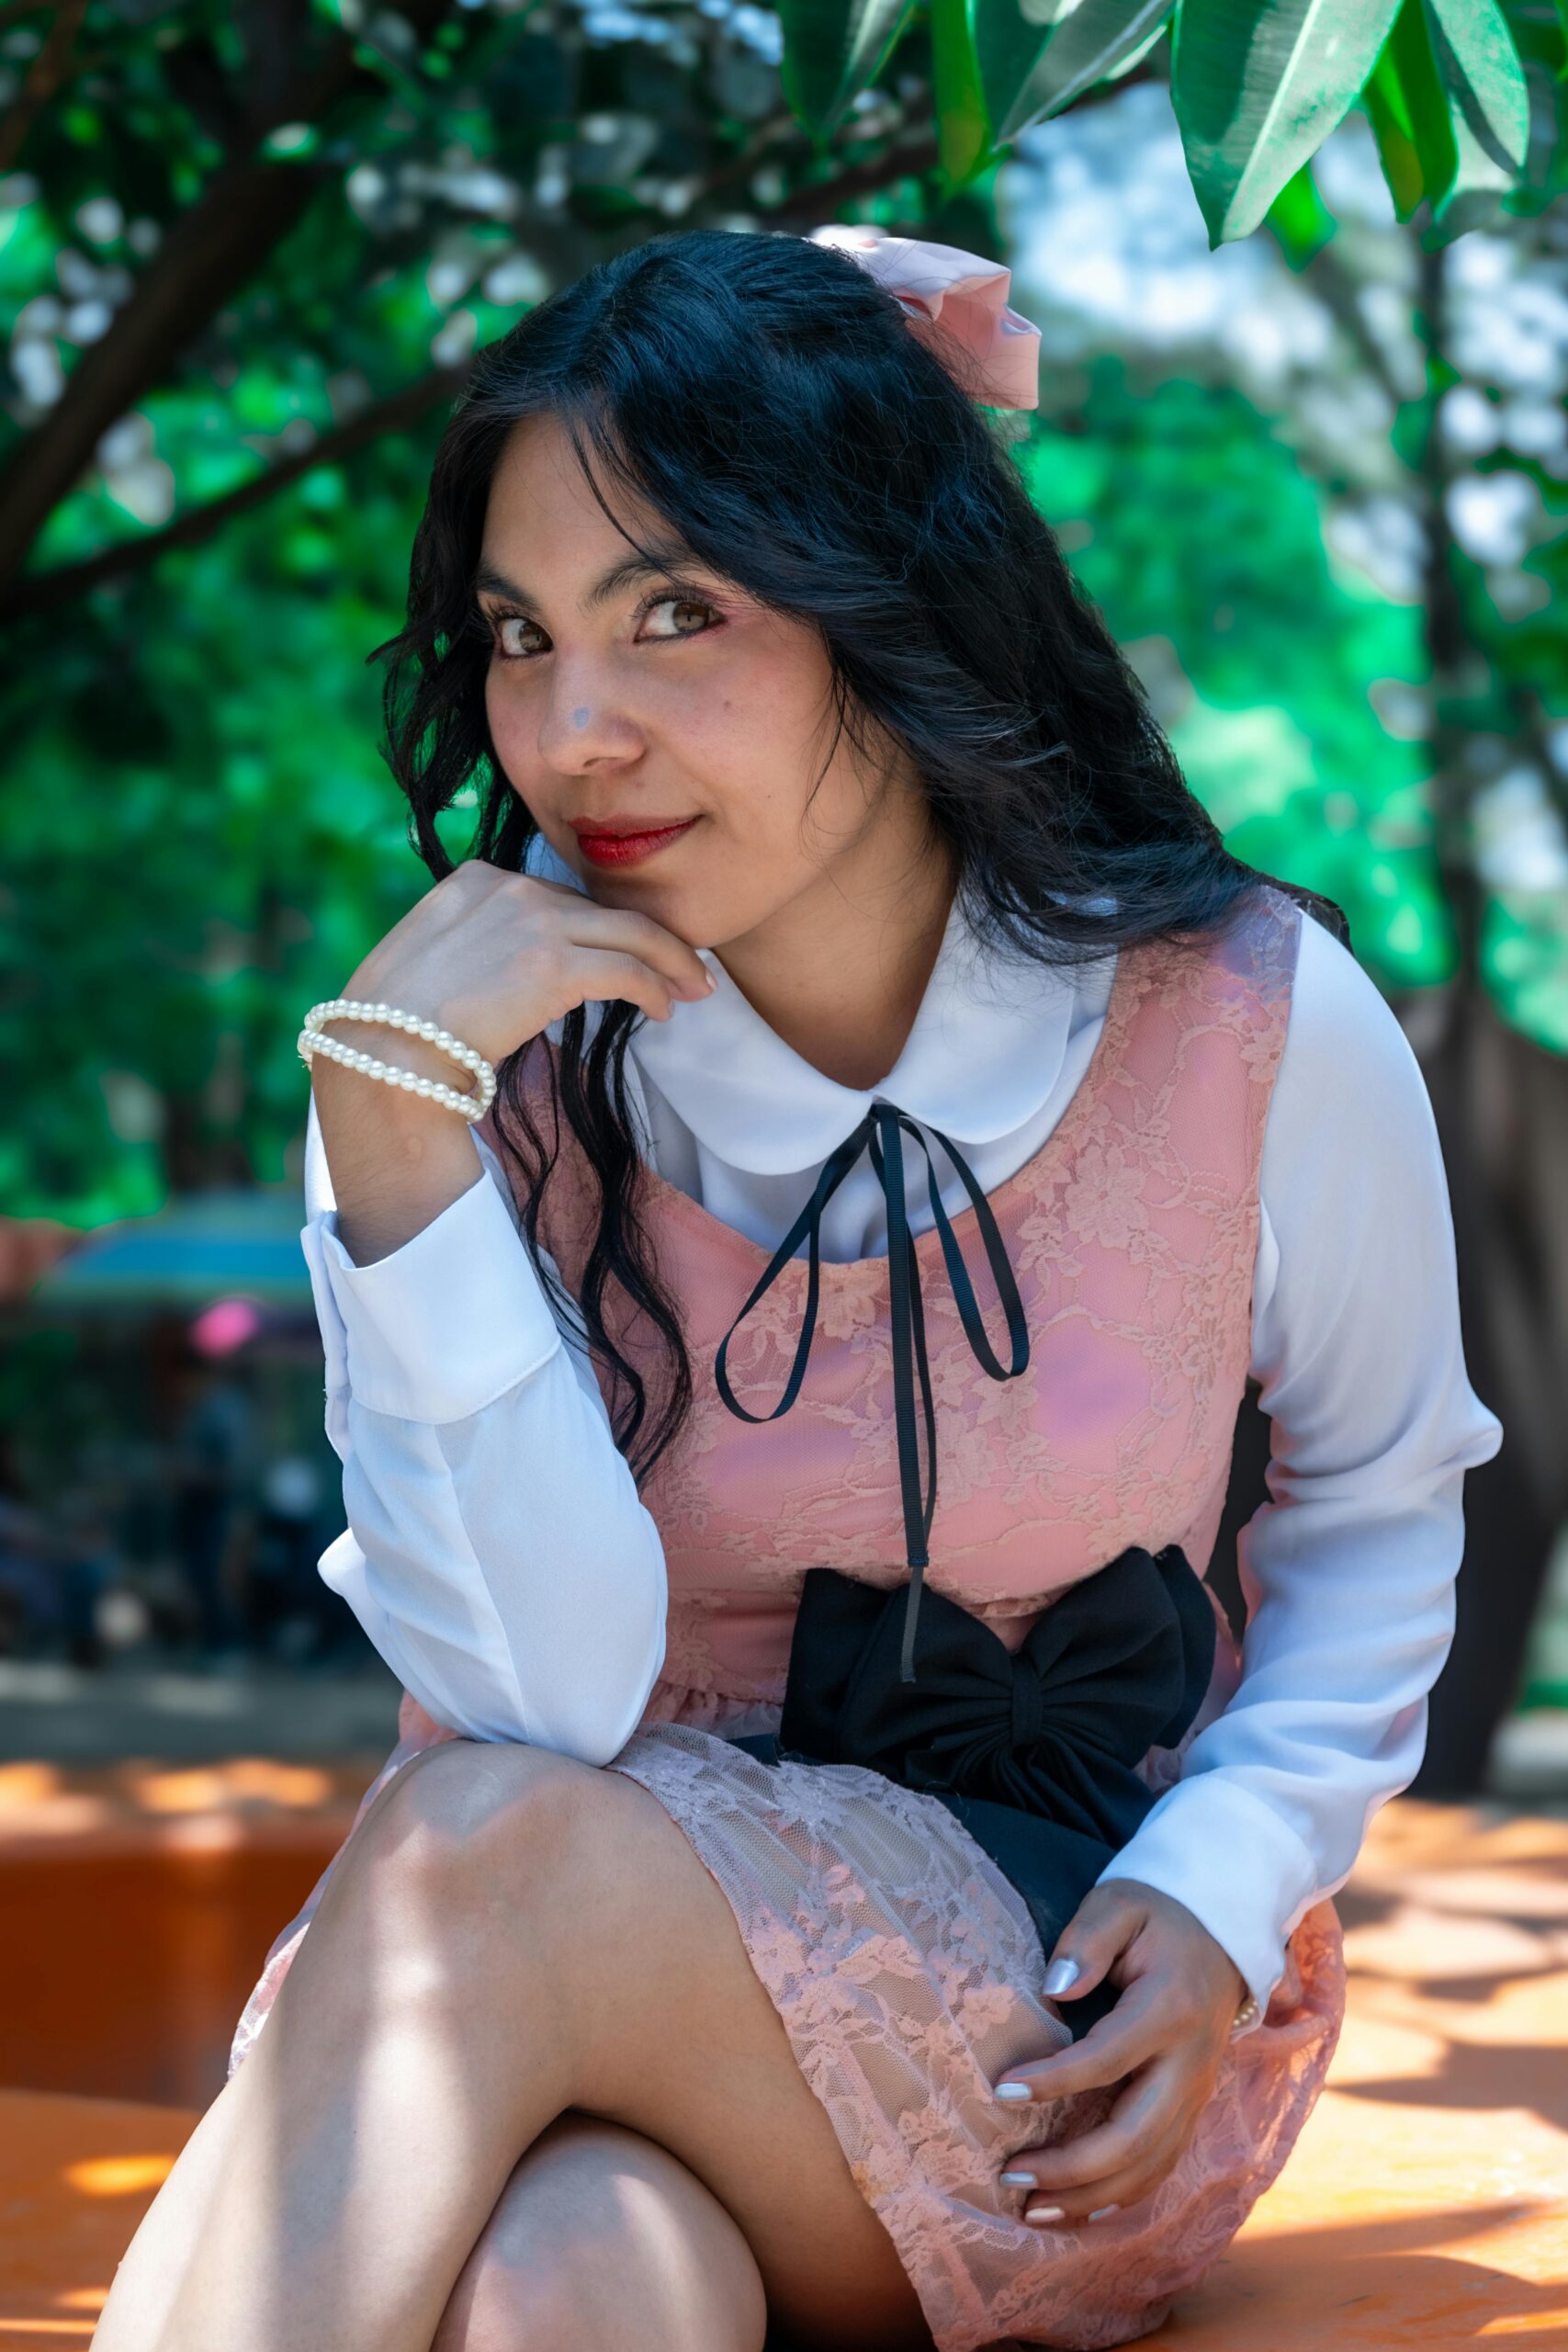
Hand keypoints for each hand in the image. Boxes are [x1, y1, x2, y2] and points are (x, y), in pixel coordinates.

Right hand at [312, 861, 712, 1265]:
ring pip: (630, 932)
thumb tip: (511, 972)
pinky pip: (628, 969)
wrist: (382, 1051)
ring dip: (671, 962)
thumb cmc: (395, 1024)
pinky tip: (664, 1009)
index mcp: (475, 880)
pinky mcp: (554, 964)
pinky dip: (656, 987)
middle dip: (650, 940)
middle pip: (600, 909)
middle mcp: (509, 888)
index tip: (625, 949)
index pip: (557, 898)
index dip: (598, 928)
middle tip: (685, 969)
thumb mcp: (430, 957)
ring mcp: (534, 922)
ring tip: (693, 989)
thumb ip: (475, 943)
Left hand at [993, 1879, 1247, 2226]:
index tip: (1001, 2090)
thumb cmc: (1158, 1914)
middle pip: (1135, 2136)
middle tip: (1011, 2175)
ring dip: (1090, 2196)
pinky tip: (1075, 2210)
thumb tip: (1053, 1989)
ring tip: (1030, 2208)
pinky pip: (1160, 2165)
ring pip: (1149, 2165)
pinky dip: (1119, 2196)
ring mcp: (1197, 2092)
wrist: (1221, 1931)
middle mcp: (1190, 2063)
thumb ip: (1087, 1941)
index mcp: (1170, 2009)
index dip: (1055, 2080)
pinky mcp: (1193, 2108)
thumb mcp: (1121, 1904)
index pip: (1109, 2058)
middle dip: (1072, 2167)